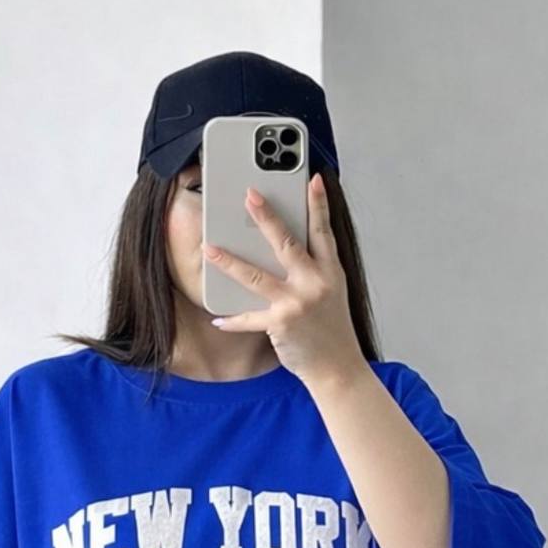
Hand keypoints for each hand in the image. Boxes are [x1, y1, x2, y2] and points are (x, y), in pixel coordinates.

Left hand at [203, 172, 366, 385]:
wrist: (338, 368)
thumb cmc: (333, 332)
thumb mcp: (333, 294)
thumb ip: (315, 271)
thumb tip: (290, 251)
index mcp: (330, 272)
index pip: (323, 231)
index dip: (318, 204)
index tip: (312, 179)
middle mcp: (315, 283)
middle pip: (285, 243)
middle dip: (265, 217)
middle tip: (249, 195)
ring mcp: (297, 302)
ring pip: (256, 275)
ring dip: (229, 262)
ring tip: (209, 248)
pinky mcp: (280, 323)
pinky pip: (249, 318)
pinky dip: (232, 320)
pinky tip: (218, 318)